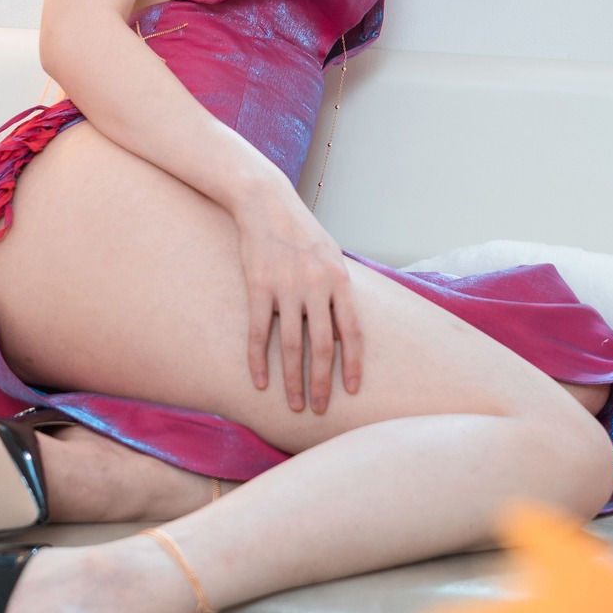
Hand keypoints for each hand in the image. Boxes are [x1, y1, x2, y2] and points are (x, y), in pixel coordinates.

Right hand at [231, 178, 362, 413]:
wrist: (266, 203)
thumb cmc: (300, 232)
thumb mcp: (330, 256)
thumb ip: (338, 292)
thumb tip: (343, 331)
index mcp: (338, 280)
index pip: (352, 332)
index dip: (353, 364)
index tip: (353, 390)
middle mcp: (316, 286)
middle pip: (322, 347)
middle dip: (321, 383)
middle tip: (319, 409)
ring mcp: (287, 287)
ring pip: (292, 346)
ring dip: (292, 380)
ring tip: (293, 405)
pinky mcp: (258, 286)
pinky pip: (260, 332)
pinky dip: (259, 360)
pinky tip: (260, 381)